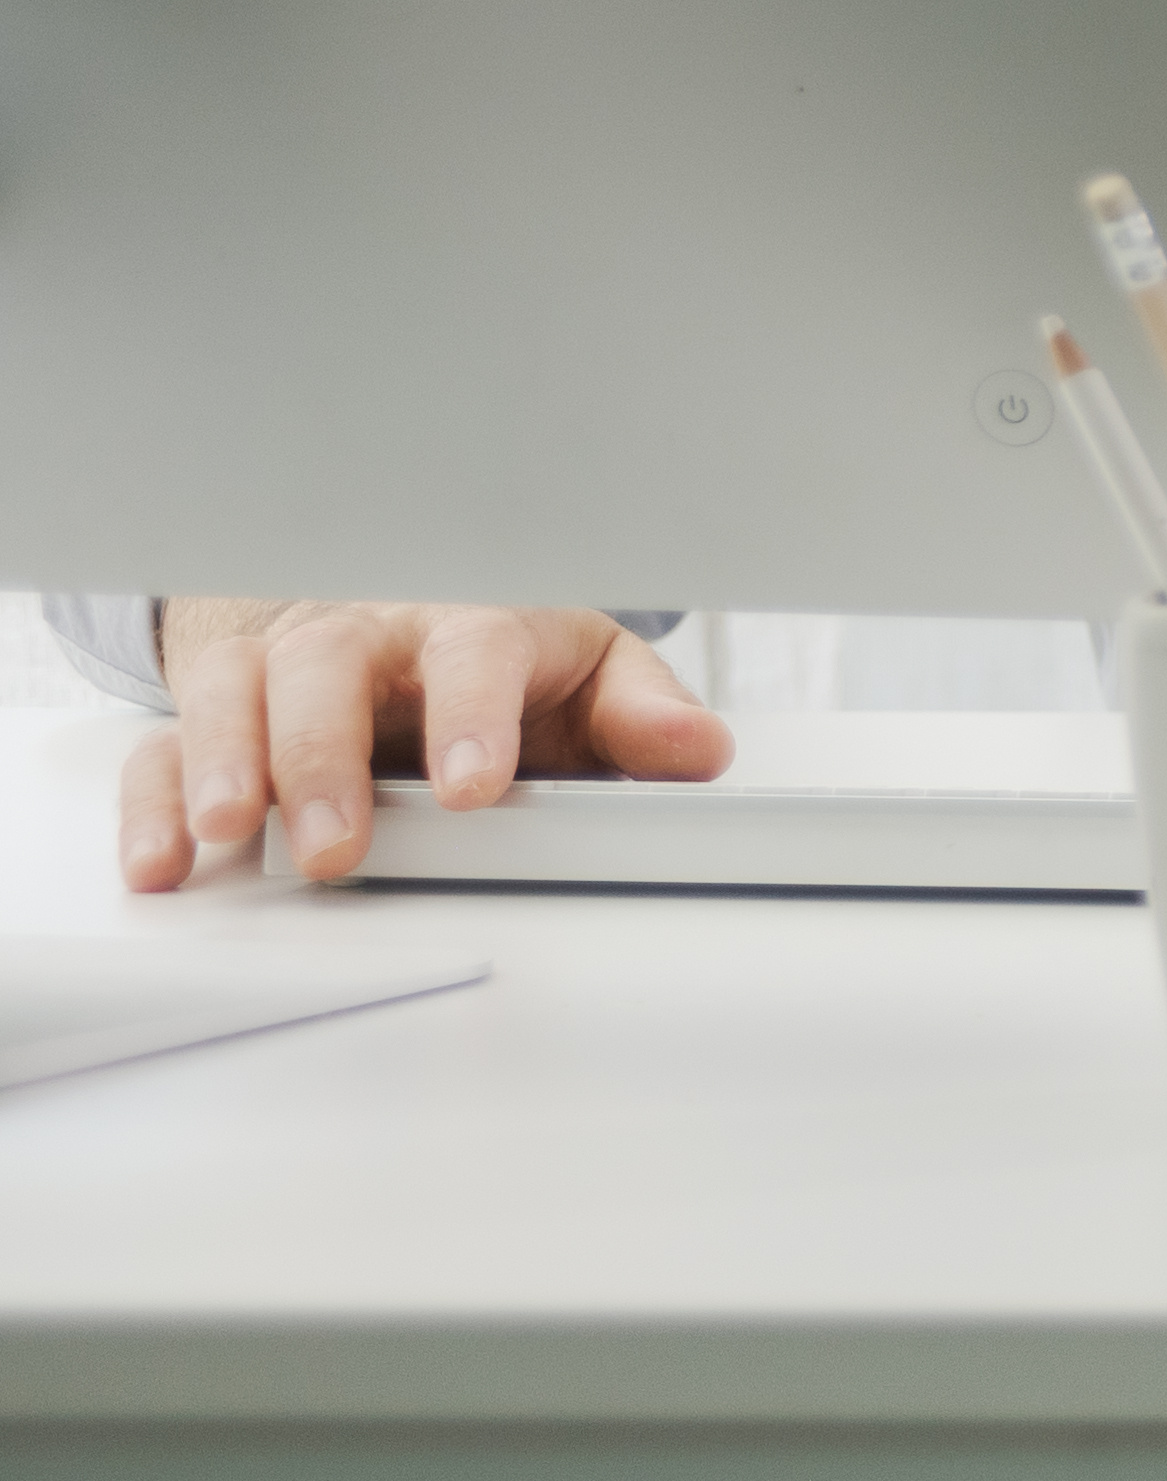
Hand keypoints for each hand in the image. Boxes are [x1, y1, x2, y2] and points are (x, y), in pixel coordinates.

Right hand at [119, 601, 727, 893]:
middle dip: (324, 757)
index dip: (472, 716)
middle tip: (335, 844)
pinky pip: (166, 745)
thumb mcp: (590, 677)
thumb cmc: (505, 660)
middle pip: (330, 668)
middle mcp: (365, 636)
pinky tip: (160, 861)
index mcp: (470, 623)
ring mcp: (281, 670)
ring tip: (224, 833)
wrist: (408, 619)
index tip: (476, 787)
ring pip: (234, 692)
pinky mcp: (221, 715)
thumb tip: (699, 749)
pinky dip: (153, 801)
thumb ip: (641, 716)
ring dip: (222, 765)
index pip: (474, 653)